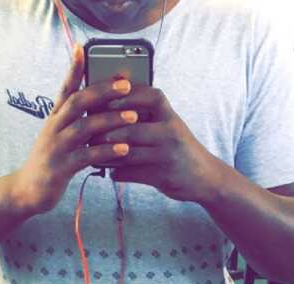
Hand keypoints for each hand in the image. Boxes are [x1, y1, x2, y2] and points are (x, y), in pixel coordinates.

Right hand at [11, 45, 140, 214]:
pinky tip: (124, 149)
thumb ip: (74, 123)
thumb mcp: (58, 138)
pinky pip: (86, 156)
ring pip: (84, 128)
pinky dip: (106, 151)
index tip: (82, 49)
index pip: (64, 89)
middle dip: (102, 91)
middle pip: (77, 102)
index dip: (73, 69)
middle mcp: (53, 129)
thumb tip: (98, 109)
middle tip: (127, 84)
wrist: (27, 191)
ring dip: (110, 120)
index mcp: (54, 119)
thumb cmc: (50, 162)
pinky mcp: (61, 168)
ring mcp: (56, 148)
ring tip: (133, 116)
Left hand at [95, 85, 219, 202]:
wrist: (205, 177)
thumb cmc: (180, 148)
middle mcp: (171, 133)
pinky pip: (131, 174)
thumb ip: (148, 116)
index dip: (126, 95)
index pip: (150, 96)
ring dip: (107, 154)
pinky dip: (117, 173)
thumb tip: (109, 105)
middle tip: (88, 131)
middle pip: (132, 128)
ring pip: (128, 153)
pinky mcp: (161, 176)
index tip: (105, 97)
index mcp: (171, 116)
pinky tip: (110, 171)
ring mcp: (166, 156)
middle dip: (107, 130)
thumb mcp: (170, 127)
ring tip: (93, 152)